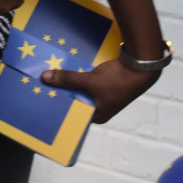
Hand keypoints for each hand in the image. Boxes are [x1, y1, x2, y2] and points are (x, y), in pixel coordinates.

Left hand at [40, 57, 157, 122]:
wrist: (141, 66)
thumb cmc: (118, 81)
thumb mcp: (90, 82)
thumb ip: (68, 80)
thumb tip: (45, 78)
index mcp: (98, 116)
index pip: (73, 114)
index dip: (59, 106)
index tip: (42, 99)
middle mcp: (99, 107)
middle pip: (75, 100)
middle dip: (61, 92)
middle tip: (41, 87)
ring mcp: (101, 94)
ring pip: (79, 89)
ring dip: (68, 82)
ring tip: (49, 77)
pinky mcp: (102, 82)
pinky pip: (84, 80)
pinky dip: (76, 75)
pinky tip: (63, 68)